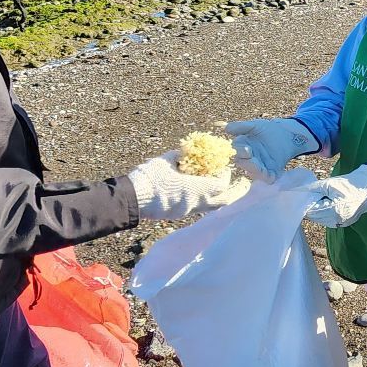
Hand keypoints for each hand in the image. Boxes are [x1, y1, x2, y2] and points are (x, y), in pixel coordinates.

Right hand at [128, 151, 248, 220]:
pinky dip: (202, 202)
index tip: (223, 168)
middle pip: (223, 201)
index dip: (225, 175)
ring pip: (211, 208)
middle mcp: (195, 203)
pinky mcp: (179, 215)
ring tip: (218, 189)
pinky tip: (199, 194)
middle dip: (232, 192)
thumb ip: (180, 156)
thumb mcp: (166, 161)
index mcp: (194, 188)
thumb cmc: (149, 176)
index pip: (221, 185)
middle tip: (235, 184)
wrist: (132, 198)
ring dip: (217, 198)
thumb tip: (187, 151)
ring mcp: (187, 211)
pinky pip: (198, 210)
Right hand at [225, 118, 319, 182]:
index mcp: (242, 147)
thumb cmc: (268, 129)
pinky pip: (266, 178)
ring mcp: (259, 166)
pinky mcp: (271, 172)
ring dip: (254, 168)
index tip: (245, 148)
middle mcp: (248, 159)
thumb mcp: (255, 126)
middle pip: (242, 163)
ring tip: (257, 162)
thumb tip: (226, 128)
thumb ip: (241, 127)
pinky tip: (269, 173)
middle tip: (250, 153)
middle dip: (245, 160)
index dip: (239, 150)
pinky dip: (266, 177)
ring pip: (253, 172)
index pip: (236, 151)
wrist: (287, 134)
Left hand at [304, 164, 366, 227]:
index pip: (311, 211)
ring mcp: (341, 223)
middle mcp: (337, 221)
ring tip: (319, 198)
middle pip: (315, 217)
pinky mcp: (344, 223)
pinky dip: (324, 212)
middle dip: (310, 207)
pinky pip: (328, 219)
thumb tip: (297, 191)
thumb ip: (312, 188)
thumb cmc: (351, 184)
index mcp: (334, 211)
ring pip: (321, 219)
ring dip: (317, 210)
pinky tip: (326, 203)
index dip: (304, 204)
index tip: (299, 196)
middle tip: (309, 195)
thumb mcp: (330, 183)